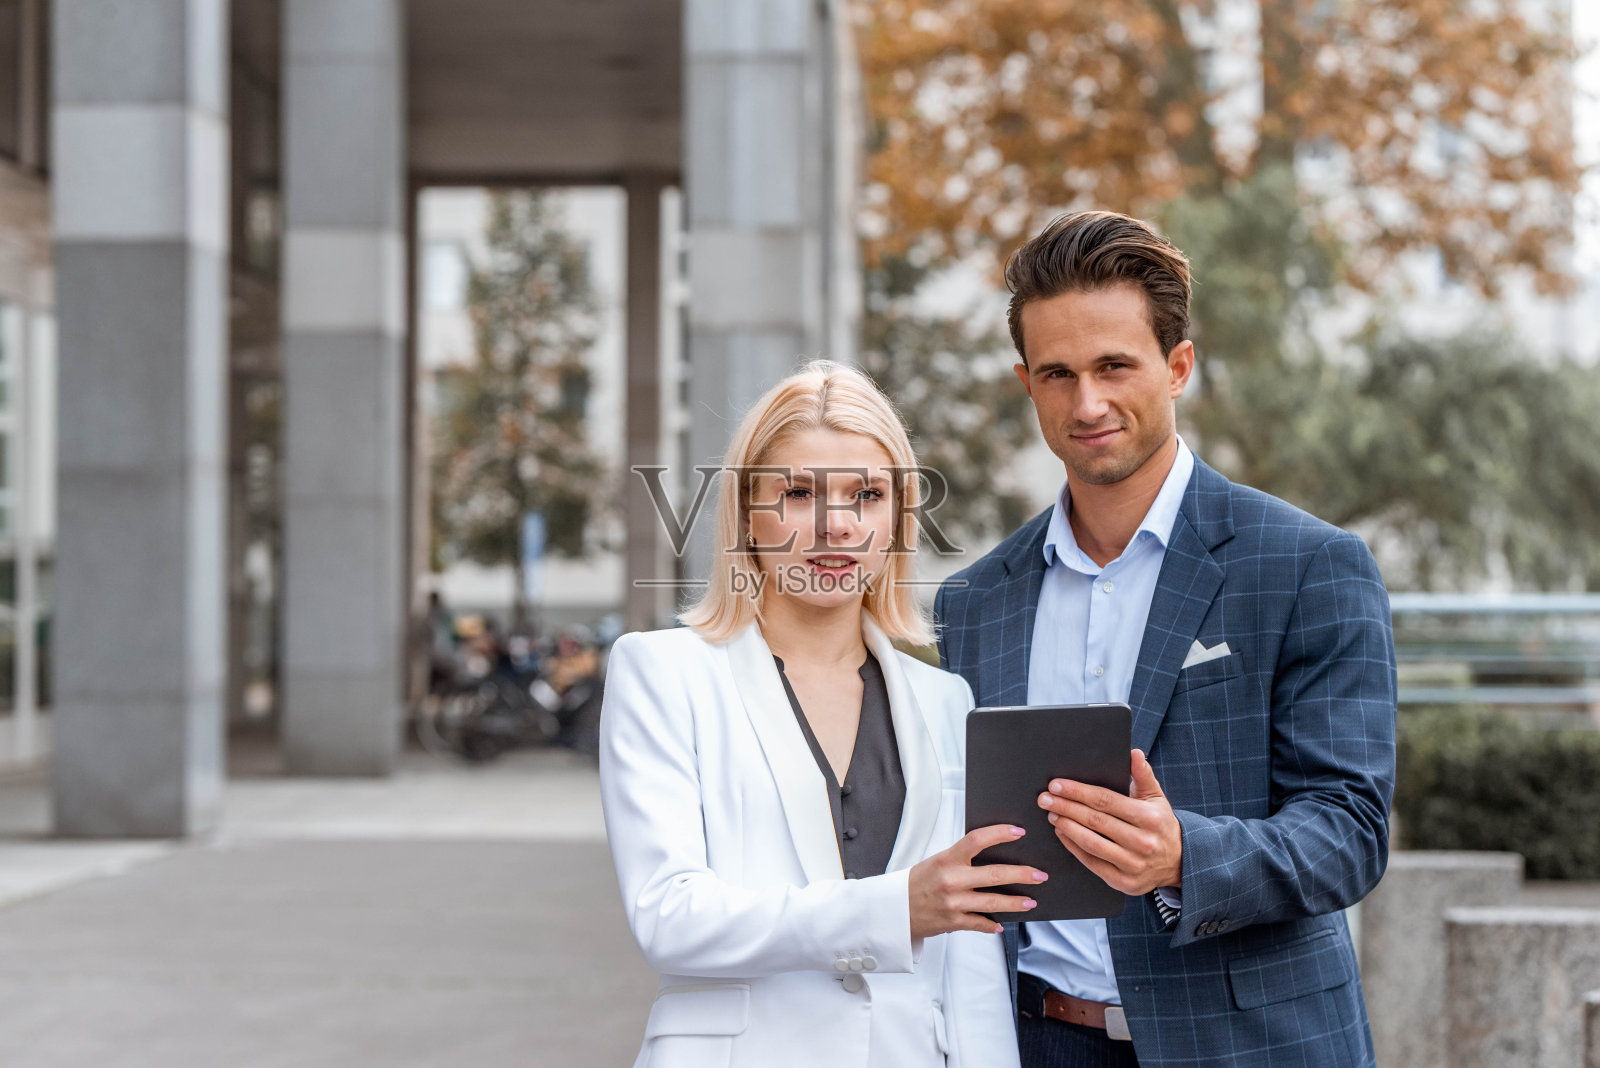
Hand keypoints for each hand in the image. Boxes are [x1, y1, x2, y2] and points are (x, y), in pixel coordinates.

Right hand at [908, 824, 1045, 937]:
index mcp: (947, 859)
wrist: (895, 910)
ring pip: (993, 901)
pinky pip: (981, 923)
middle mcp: (951, 880)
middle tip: (1039, 874)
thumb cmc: (918, 882)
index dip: (1000, 833)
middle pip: (995, 874)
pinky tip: (1001, 923)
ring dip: (1016, 902)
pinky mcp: (953, 922)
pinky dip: (993, 925)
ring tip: (1031, 901)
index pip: (977, 840)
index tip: (1018, 832)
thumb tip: (993, 853)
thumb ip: (962, 858)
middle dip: (1022, 874)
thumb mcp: (937, 861)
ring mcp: (954, 903)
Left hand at [1037, 749, 1181, 895]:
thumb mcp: (1156, 798)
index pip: (1106, 801)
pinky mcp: (1124, 882)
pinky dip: (1073, 847)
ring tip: (1052, 814)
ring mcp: (1133, 865)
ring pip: (1091, 843)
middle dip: (1066, 807)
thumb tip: (1134, 752)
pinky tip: (1062, 833)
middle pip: (1095, 821)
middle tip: (1045, 798)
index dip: (1078, 792)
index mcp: (1149, 817)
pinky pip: (1092, 862)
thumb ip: (1143, 774)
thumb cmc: (1160, 824)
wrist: (1178, 862)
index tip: (1057, 785)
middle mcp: (1142, 842)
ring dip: (1066, 826)